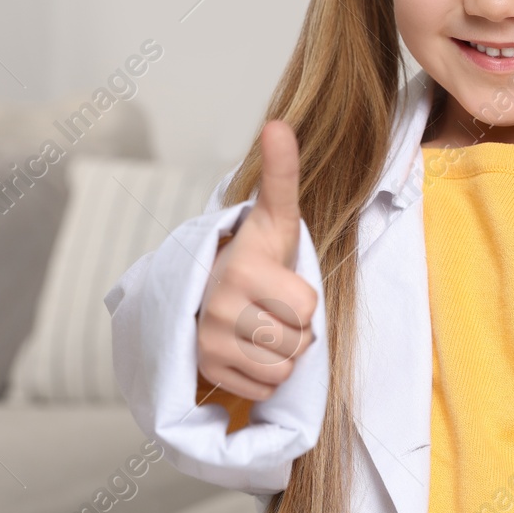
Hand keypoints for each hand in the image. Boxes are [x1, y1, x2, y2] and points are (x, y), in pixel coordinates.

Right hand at [196, 119, 318, 401]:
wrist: (208, 289)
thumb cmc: (257, 256)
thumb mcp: (276, 217)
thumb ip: (281, 173)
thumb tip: (278, 124)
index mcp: (244, 268)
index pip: (307, 306)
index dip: (305, 299)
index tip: (279, 282)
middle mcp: (220, 306)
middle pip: (298, 341)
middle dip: (296, 329)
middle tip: (271, 308)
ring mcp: (209, 341)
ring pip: (282, 368)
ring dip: (282, 354)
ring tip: (261, 327)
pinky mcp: (206, 371)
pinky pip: (263, 388)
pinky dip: (264, 375)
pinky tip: (248, 349)